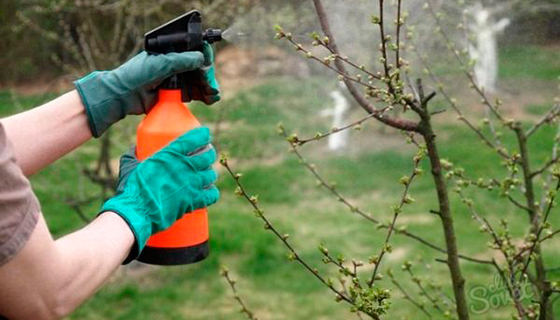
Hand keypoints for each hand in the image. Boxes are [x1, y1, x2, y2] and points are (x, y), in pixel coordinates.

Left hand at [74, 43, 220, 137]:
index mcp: (171, 54)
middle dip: (208, 75)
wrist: (123, 96)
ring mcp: (176, 81)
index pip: (193, 52)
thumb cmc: (136, 75)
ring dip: (209, 87)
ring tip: (212, 94)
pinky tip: (210, 98)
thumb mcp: (159, 64)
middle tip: (209, 84)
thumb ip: (180, 61)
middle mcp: (175, 66)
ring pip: (199, 82)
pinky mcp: (176, 96)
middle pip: (199, 68)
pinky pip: (195, 95)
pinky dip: (205, 96)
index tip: (208, 63)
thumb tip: (200, 58)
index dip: (204, 56)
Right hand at [102, 127, 218, 261]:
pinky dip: (212, 192)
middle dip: (209, 153)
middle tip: (206, 155)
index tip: (205, 134)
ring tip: (206, 175)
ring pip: (211, 174)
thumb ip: (134, 155)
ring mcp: (192, 184)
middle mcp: (185, 166)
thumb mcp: (130, 165)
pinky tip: (209, 192)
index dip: (202, 135)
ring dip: (210, 173)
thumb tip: (136, 149)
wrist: (137, 212)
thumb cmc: (132, 189)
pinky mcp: (194, 200)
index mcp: (171, 154)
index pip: (194, 138)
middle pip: (208, 155)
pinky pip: (212, 194)